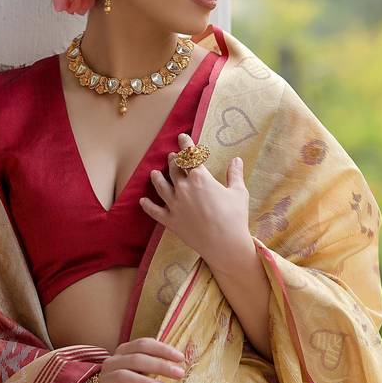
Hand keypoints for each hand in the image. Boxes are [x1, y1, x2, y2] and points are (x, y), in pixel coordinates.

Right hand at [95, 337, 186, 382]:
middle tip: (179, 374)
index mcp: (124, 351)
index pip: (144, 344)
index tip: (181, 358)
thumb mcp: (139, 369)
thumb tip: (180, 361)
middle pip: (136, 359)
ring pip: (123, 376)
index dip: (163, 349)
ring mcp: (104, 377)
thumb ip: (154, 363)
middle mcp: (113, 361)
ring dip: (144, 381)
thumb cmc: (127, 382)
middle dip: (160, 366)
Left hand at [139, 132, 250, 262]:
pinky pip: (154, 211)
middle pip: (174, 169)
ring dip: (157, 177)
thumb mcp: (239, 193)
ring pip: (161, 186)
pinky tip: (143, 201)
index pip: (190, 156)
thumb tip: (236, 160)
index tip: (182, 137)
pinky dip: (147, 205)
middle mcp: (183, 188)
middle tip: (172, 157)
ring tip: (154, 173)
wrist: (224, 244)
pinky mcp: (170, 220)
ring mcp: (174, 204)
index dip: (185, 144)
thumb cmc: (235, 217)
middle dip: (173, 160)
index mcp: (200, 178)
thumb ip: (234, 175)